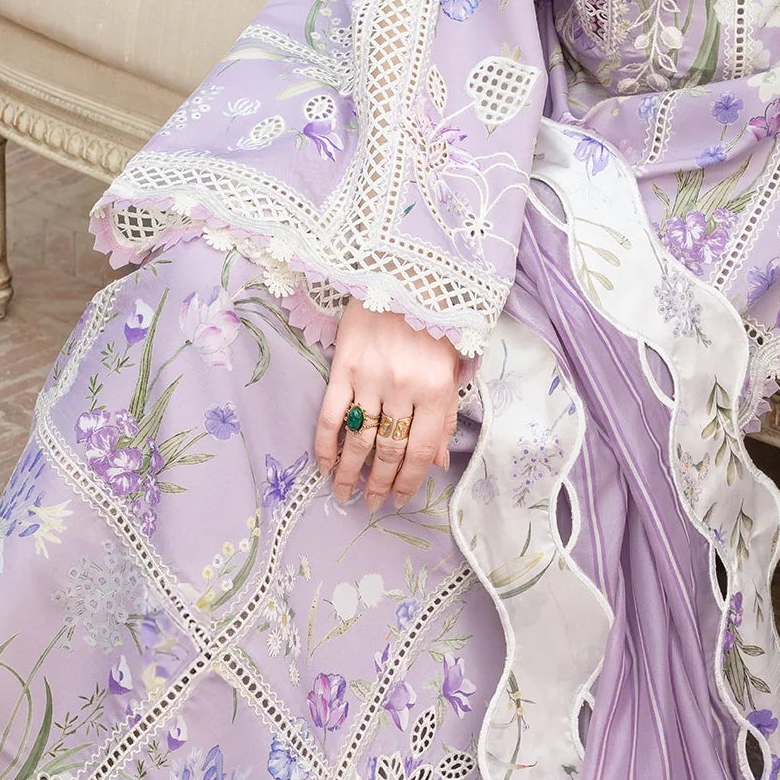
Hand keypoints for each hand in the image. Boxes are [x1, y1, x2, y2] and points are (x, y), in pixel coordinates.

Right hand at [314, 302, 459, 509]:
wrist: (404, 275)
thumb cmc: (435, 323)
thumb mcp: (453, 367)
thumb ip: (445, 416)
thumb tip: (437, 462)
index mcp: (436, 390)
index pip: (421, 450)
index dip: (409, 481)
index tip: (398, 499)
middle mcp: (403, 388)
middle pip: (389, 449)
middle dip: (380, 482)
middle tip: (371, 503)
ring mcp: (370, 378)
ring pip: (359, 438)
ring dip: (351, 471)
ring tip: (345, 493)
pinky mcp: (343, 366)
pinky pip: (331, 414)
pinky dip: (326, 443)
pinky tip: (325, 464)